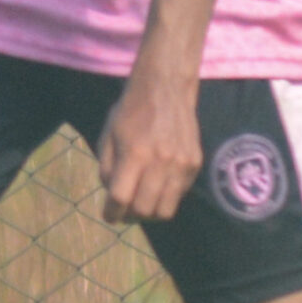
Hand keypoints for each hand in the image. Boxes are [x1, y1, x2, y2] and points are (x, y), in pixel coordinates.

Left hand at [97, 64, 202, 224]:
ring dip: (149, 212)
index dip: (111, 212)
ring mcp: (181, 164)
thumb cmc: (131, 110)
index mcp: (135, 153)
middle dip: (129, 215)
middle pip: (143, 209)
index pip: (121, 197)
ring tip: (141, 202)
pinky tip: (158, 185)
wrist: (166, 87)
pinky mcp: (194, 164)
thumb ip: (107, 168)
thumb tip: (112, 197)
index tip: (109, 215)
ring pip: (165, 210)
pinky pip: (179, 195)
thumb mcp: (108, 135)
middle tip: (124, 210)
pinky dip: (166, 197)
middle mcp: (161, 162)